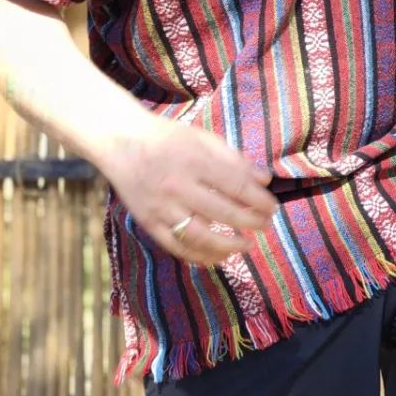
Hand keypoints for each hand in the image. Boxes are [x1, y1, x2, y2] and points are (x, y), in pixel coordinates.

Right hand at [101, 123, 278, 267]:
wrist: (122, 143)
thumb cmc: (169, 138)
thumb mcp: (204, 139)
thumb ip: (235, 159)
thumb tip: (265, 180)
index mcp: (196, 161)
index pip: (236, 186)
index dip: (259, 200)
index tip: (273, 208)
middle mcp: (178, 186)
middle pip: (222, 212)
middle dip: (250, 222)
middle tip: (266, 225)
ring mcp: (161, 207)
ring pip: (199, 236)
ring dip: (227, 245)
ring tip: (246, 245)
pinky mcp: (148, 223)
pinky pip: (175, 246)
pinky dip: (198, 256)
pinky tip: (217, 257)